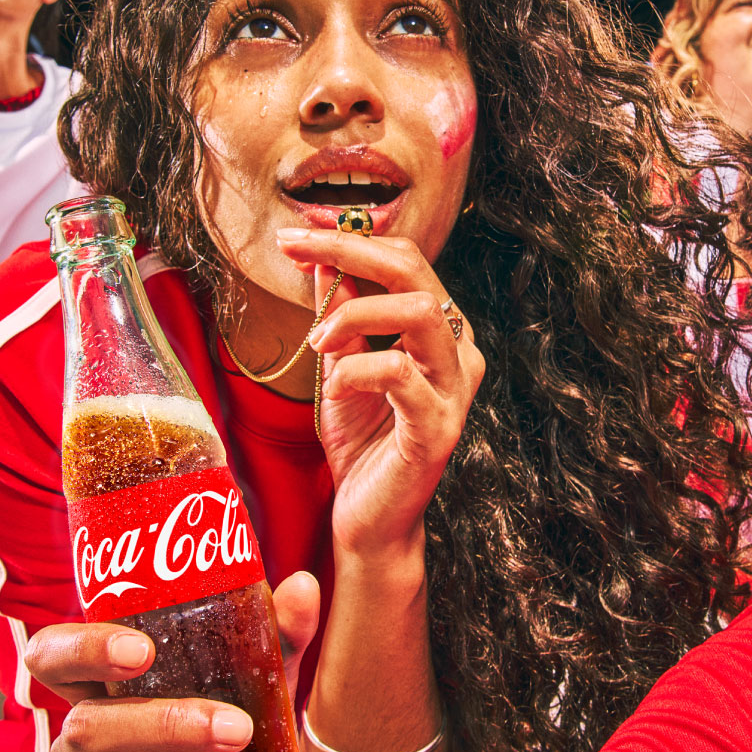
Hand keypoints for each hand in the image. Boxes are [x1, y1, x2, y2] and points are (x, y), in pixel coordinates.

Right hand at [24, 572, 320, 751]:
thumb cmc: (230, 717)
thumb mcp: (252, 676)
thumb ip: (274, 633)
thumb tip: (304, 586)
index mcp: (99, 684)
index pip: (53, 653)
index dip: (83, 648)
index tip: (141, 650)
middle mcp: (78, 741)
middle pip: (87, 728)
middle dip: (165, 727)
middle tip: (236, 729)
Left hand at [276, 228, 484, 555]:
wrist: (369, 514)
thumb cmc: (360, 439)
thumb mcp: (339, 363)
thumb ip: (338, 314)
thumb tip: (321, 259)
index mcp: (438, 331)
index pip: (404, 262)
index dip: (349, 240)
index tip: (294, 236)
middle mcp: (457, 351)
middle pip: (415, 272)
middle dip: (350, 251)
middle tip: (297, 248)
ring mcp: (453, 388)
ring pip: (418, 312)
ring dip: (355, 312)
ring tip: (317, 339)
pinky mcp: (438, 425)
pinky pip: (399, 374)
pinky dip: (356, 370)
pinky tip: (335, 386)